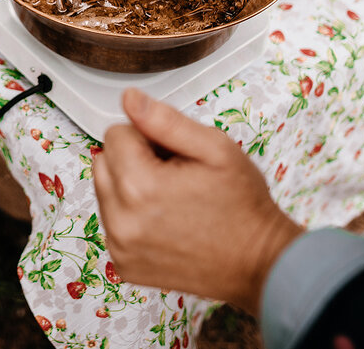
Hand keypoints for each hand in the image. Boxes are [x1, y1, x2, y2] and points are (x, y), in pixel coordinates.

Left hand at [93, 89, 302, 312]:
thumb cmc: (242, 206)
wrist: (260, 262)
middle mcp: (122, 221)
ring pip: (105, 192)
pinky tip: (165, 221)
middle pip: (103, 162)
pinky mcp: (124, 265)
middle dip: (133, 160)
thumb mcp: (214, 148)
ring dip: (130, 188)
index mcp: (139, 186)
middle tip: (173, 175)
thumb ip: (165, 120)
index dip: (148, 137)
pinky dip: (132, 217)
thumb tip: (129, 99)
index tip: (174, 155)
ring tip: (171, 198)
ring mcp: (121, 247)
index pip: (115, 134)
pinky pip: (113, 223)